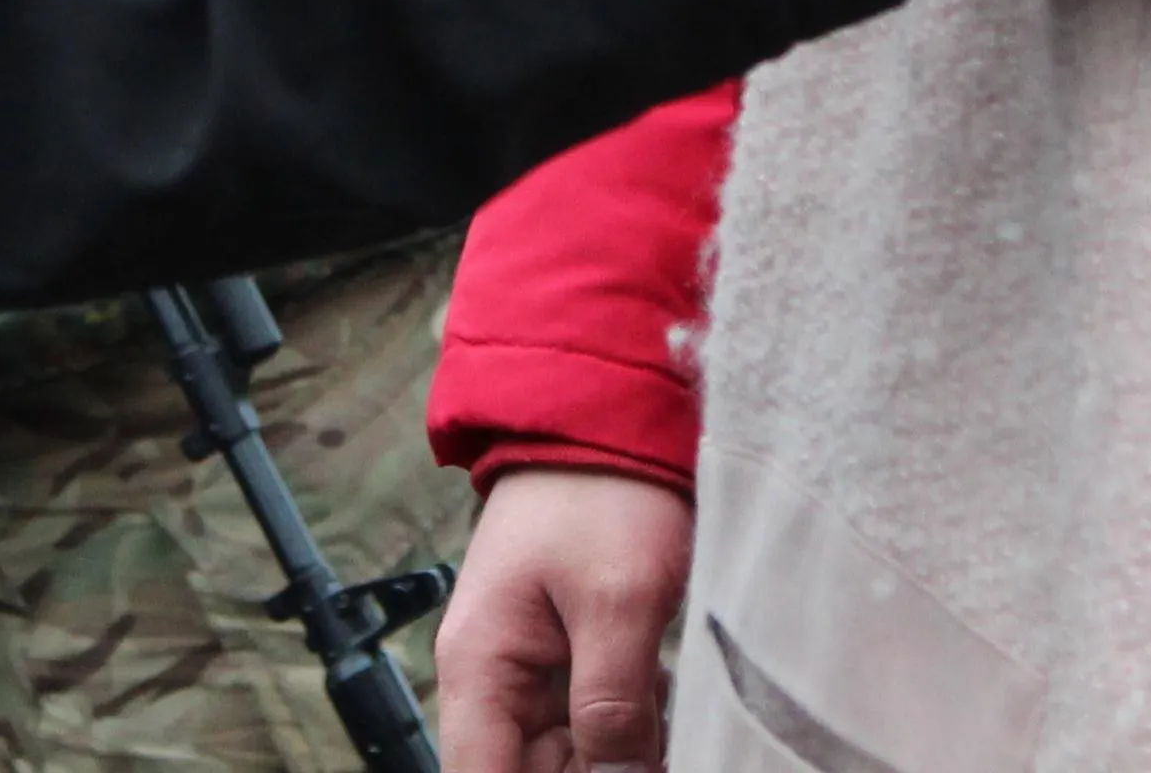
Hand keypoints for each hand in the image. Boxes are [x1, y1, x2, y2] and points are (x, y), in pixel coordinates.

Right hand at [437, 466, 694, 771]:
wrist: (611, 411)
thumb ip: (612, 703)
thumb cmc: (605, 490)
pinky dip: (633, 727)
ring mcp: (530, 667)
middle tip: (658, 750)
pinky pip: (592, 722)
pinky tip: (670, 705)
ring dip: (621, 755)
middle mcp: (493, 678)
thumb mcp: (619, 600)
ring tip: (668, 726)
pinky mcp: (569, 654)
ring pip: (568, 756)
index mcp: (480, 668)